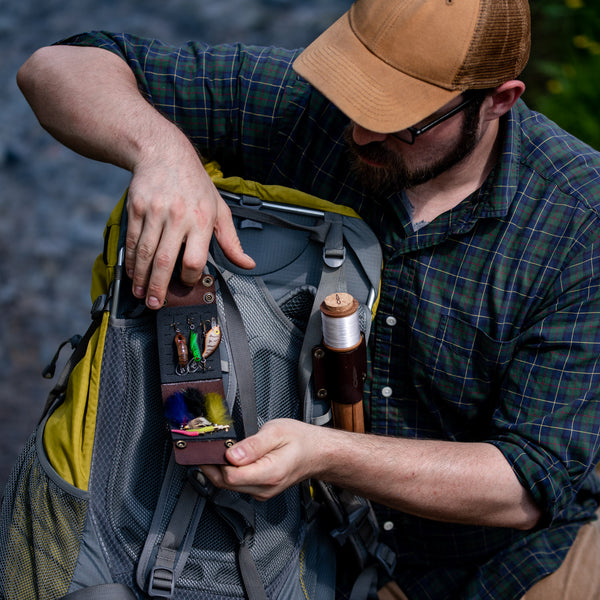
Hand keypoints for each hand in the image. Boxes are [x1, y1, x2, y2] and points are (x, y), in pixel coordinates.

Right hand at [125, 140, 254, 308]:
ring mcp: (154, 213)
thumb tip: (248, 264)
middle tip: (156, 304)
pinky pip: (131, 241)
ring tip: (141, 294)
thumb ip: (231, 242)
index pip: (194, 260)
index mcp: (201, 220)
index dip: (189, 277)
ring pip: (144, 254)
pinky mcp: (136, 208)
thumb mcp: (219, 210)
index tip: (186, 283)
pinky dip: (130, 261)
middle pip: (165, 262)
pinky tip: (132, 274)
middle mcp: (177, 217)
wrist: (164, 153)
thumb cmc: (195, 184)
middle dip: (159, 288)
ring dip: (141, 279)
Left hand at [201, 419, 323, 500]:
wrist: (316, 452)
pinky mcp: (261, 491)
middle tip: (209, 448)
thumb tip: (231, 454)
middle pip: (226, 484)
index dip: (217, 462)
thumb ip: (253, 445)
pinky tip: (231, 460)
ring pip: (230, 487)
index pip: (231, 476)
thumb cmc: (300, 441)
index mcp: (269, 473)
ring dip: (220, 470)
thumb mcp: (276, 432)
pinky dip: (230, 473)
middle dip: (214, 466)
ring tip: (221, 450)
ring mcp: (262, 492)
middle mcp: (265, 488)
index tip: (212, 448)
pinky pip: (238, 485)